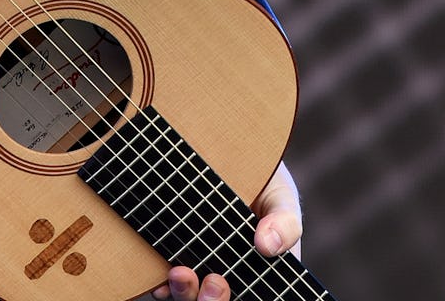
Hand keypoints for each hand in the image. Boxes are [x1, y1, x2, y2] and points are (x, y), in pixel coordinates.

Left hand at [150, 161, 300, 300]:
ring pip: (190, 299)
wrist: (231, 158)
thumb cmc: (264, 183)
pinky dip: (161, 287)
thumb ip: (285, 222)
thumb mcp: (281, 199)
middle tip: (215, 283)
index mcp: (258, 274)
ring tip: (180, 274)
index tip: (225, 284)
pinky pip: (165, 286)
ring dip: (184, 294)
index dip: (235, 300)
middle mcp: (228, 278)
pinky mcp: (175, 257)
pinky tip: (159, 279)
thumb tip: (267, 244)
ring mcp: (200, 269)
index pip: (252, 297)